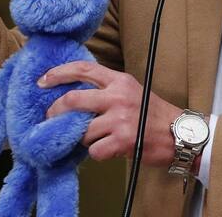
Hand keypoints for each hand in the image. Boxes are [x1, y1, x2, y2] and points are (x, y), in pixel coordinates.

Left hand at [40, 62, 186, 167]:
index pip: (83, 69)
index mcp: (120, 80)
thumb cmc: (153, 113)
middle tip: (51, 118)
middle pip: (73, 99)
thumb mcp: (131, 91)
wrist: (178, 133)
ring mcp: (119, 118)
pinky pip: (94, 150)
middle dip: (56, 112)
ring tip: (100, 138)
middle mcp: (118, 96)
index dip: (59, 73)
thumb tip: (75, 96)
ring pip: (82, 131)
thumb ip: (107, 90)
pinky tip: (111, 149)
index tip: (43, 80)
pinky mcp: (122, 140)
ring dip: (84, 138)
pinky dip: (98, 153)